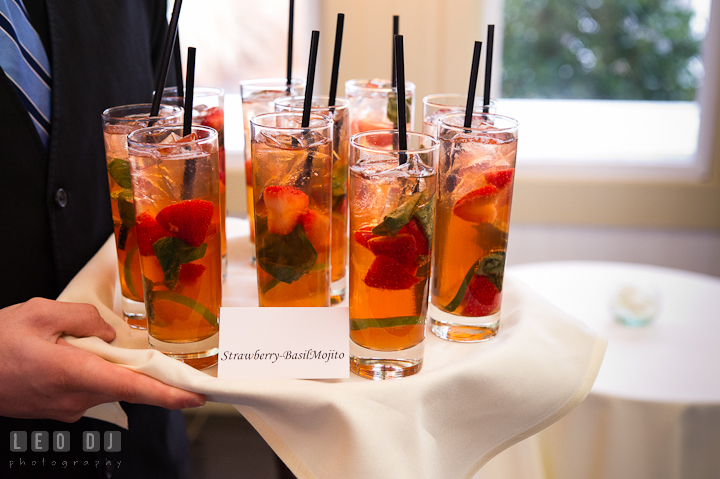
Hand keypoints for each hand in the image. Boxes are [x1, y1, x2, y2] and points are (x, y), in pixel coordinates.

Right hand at [0, 298, 205, 421]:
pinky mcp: (56, 409)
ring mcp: (65, 407)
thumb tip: (107, 332)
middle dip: (139, 368)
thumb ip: (84, 317)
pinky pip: (86, 389)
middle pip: (124, 384)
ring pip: (104, 384)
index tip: (196, 397)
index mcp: (74, 373)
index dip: (169, 395)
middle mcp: (74, 398)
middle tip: (142, 352)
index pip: (134, 388)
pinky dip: (89, 371)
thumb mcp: (39, 313)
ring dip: (105, 365)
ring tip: (72, 342)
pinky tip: (66, 354)